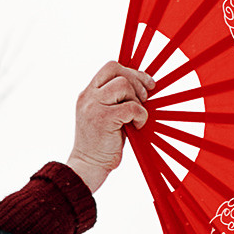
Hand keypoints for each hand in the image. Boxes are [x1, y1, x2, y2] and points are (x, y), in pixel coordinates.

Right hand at [65, 61, 151, 192]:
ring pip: (124, 85)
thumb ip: (116, 100)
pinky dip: (140, 115)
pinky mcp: (104, 118)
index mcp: (88, 93)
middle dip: (137, 81)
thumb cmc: (101, 144)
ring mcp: (94, 106)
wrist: (88, 166)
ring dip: (137, 99)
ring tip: (136, 116)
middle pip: (117, 70)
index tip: (145, 84)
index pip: (111, 67)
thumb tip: (143, 87)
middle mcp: (89, 96)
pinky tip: (136, 126)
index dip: (131, 71)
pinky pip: (131, 107)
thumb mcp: (105, 115)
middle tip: (144, 99)